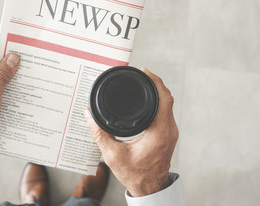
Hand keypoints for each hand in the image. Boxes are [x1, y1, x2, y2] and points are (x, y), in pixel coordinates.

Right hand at [85, 68, 178, 196]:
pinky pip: (166, 112)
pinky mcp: (169, 135)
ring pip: (168, 105)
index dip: (155, 81)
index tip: (144, 71)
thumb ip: (99, 134)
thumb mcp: (112, 155)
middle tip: (140, 74)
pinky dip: (158, 102)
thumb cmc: (135, 175)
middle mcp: (169, 130)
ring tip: (142, 83)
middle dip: (154, 83)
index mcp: (159, 133)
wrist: (149, 188)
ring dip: (157, 92)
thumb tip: (89, 116)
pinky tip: (146, 100)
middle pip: (167, 98)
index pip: (164, 98)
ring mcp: (171, 132)